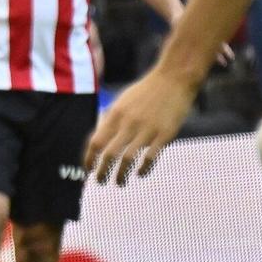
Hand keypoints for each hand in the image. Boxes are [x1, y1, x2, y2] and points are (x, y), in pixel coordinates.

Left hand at [84, 69, 195, 185]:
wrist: (174, 78)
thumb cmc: (146, 91)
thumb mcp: (122, 101)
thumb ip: (110, 119)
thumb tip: (98, 138)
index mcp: (116, 114)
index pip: (95, 142)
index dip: (89, 159)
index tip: (88, 170)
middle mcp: (129, 122)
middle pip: (108, 154)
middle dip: (101, 171)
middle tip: (99, 181)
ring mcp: (147, 129)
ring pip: (127, 159)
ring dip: (120, 175)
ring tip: (119, 182)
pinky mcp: (165, 134)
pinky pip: (150, 157)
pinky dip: (143, 169)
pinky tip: (140, 174)